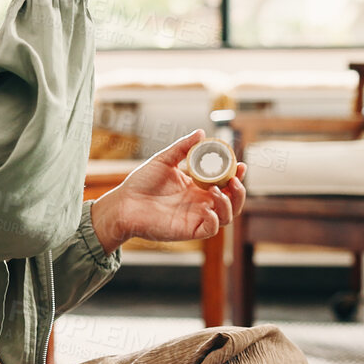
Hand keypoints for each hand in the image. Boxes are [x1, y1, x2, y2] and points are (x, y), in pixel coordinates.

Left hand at [97, 130, 247, 247]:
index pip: (225, 183)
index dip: (236, 175)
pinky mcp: (189, 230)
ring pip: (227, 216)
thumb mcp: (164, 160)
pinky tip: (209, 209)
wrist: (124, 203)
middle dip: (240, 191)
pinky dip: (215, 220)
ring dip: (229, 203)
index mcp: (197, 187)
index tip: (239, 164)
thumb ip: (182, 148)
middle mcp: (200, 203)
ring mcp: (196, 217)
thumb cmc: (141, 183)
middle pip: (232, 201)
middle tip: (233, 178)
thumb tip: (200, 133)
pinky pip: (211, 229)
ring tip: (217, 190)